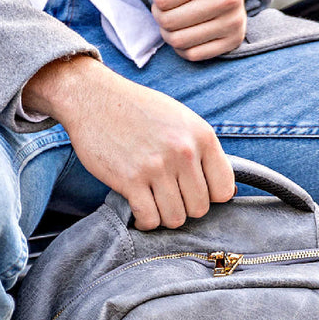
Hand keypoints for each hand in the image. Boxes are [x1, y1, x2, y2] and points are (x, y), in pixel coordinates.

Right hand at [24, 55, 234, 229]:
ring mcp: (157, 167)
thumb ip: (203, 151)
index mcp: (201, 135)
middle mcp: (183, 152)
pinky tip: (139, 210)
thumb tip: (226, 193)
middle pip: (199, 209)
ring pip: (176, 218)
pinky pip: (149, 219)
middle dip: (185, 208)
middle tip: (169, 197)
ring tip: (154, 203)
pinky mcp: (130, 180)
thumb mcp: (181, 119)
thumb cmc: (139, 110)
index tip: (194, 192)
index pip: (224, 190)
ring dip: (164, 216)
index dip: (210, 197)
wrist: (93, 97)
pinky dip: (145, 222)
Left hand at [151, 0, 246, 61]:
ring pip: (178, 42)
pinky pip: (192, 55)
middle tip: (166, 6)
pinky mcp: (234, 40)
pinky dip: (182, 47)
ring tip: (174, 18)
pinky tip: (185, 31)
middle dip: (160, 14)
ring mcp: (234, 21)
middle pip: (168, 22)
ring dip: (168, 32)